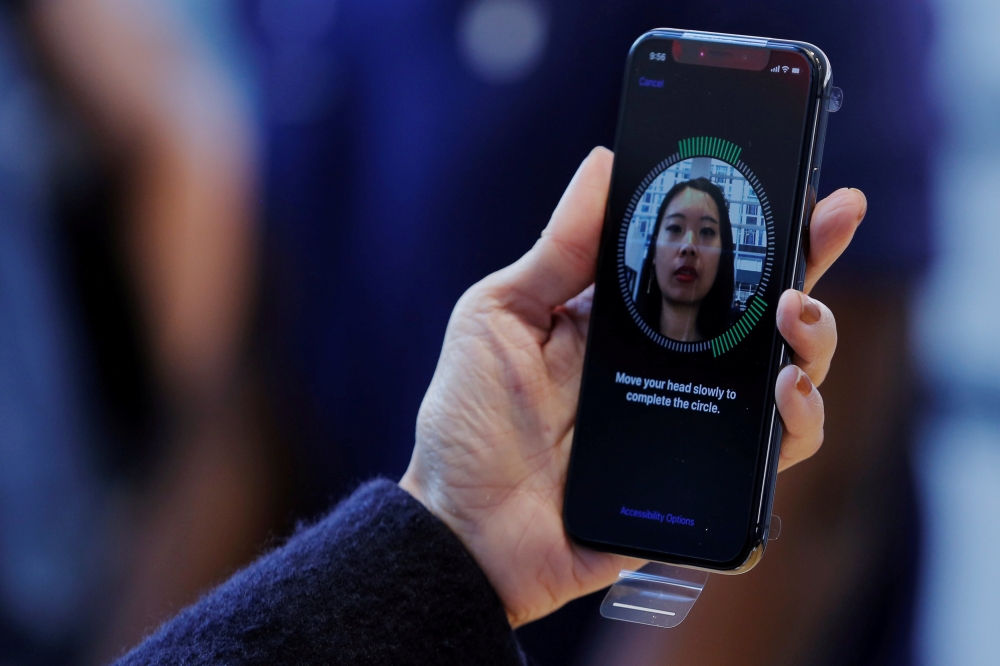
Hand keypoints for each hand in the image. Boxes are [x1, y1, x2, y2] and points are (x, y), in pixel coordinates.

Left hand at [399, 148, 865, 626]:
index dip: (753, 222)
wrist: (464, 528)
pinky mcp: (701, 481)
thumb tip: (606, 162)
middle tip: (828, 225)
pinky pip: (770, 454)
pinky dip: (797, 423)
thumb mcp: (500, 314)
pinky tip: (785, 393)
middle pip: (761, 310)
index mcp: (624, 319)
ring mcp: (689, 421)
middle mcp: (669, 365)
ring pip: (784, 375)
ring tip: (795, 316)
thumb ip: (560, 249)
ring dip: (814, 338)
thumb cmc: (469, 421)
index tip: (792, 179)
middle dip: (809, 262)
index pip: (703, 262)